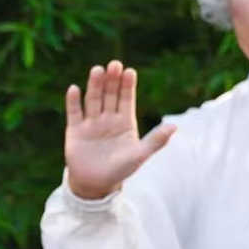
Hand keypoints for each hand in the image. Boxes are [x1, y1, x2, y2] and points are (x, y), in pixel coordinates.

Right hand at [64, 60, 177, 199]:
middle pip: (109, 95)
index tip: (130, 71)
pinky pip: (74, 113)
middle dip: (112, 80)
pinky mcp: (75, 130)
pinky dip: (73, 101)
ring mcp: (91, 123)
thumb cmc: (120, 170)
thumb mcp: (139, 155)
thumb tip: (175, 126)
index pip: (126, 99)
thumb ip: (155, 140)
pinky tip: (74, 89)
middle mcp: (108, 118)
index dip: (127, 86)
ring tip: (97, 70)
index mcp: (124, 122)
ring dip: (94, 85)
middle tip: (114, 64)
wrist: (95, 184)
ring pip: (93, 100)